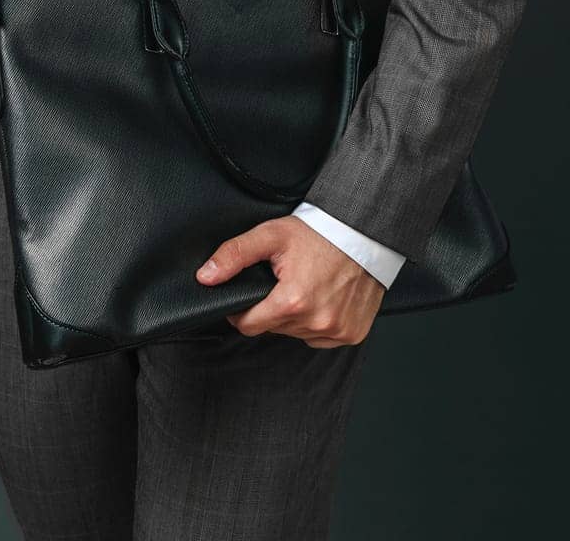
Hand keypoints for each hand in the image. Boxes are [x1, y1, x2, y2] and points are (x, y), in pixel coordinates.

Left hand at [196, 215, 385, 346]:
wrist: (364, 232)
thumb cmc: (319, 232)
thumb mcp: (271, 235)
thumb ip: (234, 255)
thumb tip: (205, 277)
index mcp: (292, 302)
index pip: (248, 325)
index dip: (242, 309)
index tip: (251, 293)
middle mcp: (316, 322)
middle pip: (273, 328)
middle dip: (272, 307)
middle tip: (284, 279)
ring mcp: (336, 330)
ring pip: (297, 334)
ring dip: (295, 316)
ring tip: (306, 285)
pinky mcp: (352, 333)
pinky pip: (321, 337)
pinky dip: (318, 321)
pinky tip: (323, 297)